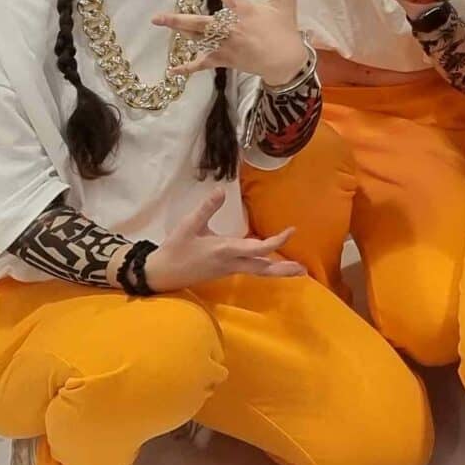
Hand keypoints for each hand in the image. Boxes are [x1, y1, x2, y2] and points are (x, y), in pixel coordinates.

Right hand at [141, 189, 305, 291]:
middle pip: (262, 269)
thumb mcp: (188, 226)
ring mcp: (228, 269)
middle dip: (283, 270)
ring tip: (296, 269)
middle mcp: (231, 263)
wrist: (160, 274)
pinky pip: (250, 270)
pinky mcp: (224, 271)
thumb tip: (220, 190)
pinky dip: (264, 268)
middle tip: (304, 270)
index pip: (258, 249)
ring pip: (257, 271)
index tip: (291, 231)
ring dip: (276, 270)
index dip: (276, 241)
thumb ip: (206, 209)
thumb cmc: (175, 249)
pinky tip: (270, 263)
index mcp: (225, 250)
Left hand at [155, 0, 311, 84]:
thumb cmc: (285, 30)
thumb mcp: (286, 4)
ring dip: (180, 32)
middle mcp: (230, 27)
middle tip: (157, 17)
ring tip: (163, 24)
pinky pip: (203, 64)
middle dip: (178, 20)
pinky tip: (173, 70)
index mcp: (243, 10)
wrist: (285, 61)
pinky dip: (188, 68)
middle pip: (200, 23)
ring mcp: (225, 45)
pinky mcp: (224, 59)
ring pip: (198, 39)